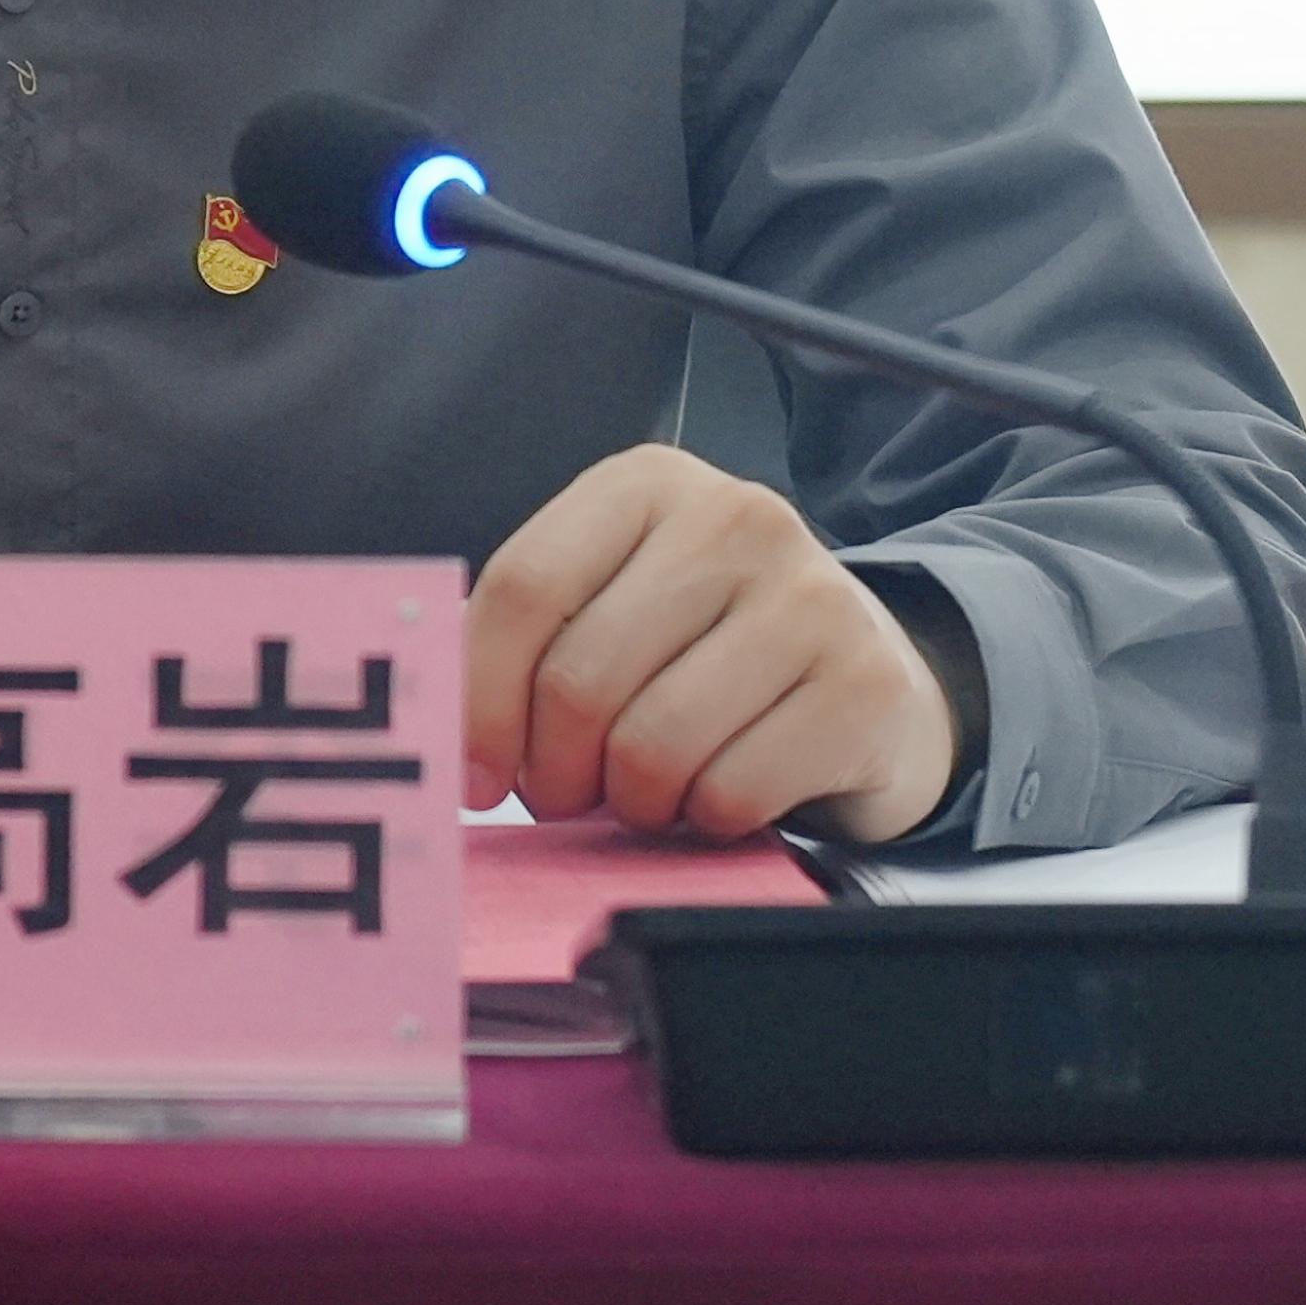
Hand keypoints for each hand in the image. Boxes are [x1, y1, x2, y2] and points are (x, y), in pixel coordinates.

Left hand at [464, 444, 957, 846]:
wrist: (867, 676)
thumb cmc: (708, 650)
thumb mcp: (617, 605)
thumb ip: (531, 639)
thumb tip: (438, 720)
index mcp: (647, 484)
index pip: (524, 588)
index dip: (480, 699)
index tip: (475, 773)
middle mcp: (735, 519)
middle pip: (581, 679)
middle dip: (557, 770)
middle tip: (572, 791)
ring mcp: (811, 596)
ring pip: (651, 746)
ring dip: (634, 802)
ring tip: (650, 790)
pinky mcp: (861, 684)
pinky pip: (731, 792)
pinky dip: (707, 820)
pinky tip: (721, 795)